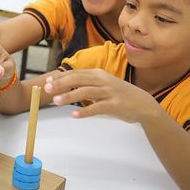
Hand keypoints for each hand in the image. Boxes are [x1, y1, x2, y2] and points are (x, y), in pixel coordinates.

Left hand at [43, 69, 158, 122]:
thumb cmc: (119, 95)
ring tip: (56, 101)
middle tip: (46, 89)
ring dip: (69, 96)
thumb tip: (64, 85)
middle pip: (78, 80)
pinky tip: (74, 115)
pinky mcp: (115, 104)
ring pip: (85, 92)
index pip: (76, 73)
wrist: (143, 104)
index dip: (61, 77)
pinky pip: (97, 107)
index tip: (47, 82)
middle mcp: (103, 80)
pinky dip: (85, 111)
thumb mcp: (102, 85)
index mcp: (99, 74)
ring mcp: (109, 92)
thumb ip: (87, 84)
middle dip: (61, 84)